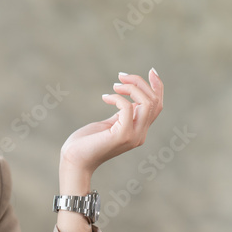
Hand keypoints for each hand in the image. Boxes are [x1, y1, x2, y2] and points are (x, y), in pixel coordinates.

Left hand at [59, 68, 163, 184]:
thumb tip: (130, 99)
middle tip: (120, 76)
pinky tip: (105, 98)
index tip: (151, 71)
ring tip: (114, 86)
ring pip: (147, 103)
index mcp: (139, 131)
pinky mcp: (122, 136)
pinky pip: (127, 108)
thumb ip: (122, 114)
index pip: (157, 106)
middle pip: (154, 102)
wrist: (74, 161)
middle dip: (139, 83)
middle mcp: (140, 134)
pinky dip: (117, 98)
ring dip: (132, 88)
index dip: (157, 87)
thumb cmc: (87, 142)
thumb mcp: (109, 124)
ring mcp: (133, 136)